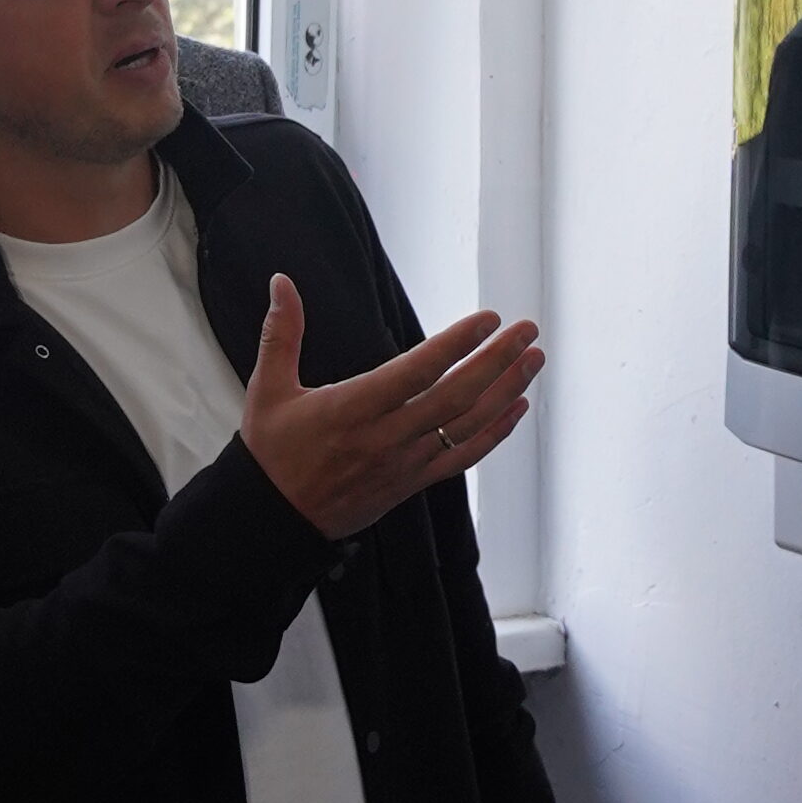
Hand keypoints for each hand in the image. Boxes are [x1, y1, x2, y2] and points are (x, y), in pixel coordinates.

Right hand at [241, 276, 542, 535]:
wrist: (276, 520)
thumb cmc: (273, 453)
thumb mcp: (268, 390)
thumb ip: (281, 334)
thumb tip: (281, 283)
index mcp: (352, 409)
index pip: (416, 372)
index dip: (455, 345)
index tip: (487, 319)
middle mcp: (385, 437)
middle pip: (455, 397)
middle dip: (497, 361)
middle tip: (527, 331)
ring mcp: (405, 462)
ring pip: (467, 426)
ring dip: (505, 390)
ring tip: (533, 360)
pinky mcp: (413, 482)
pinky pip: (463, 458)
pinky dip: (495, 433)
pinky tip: (517, 408)